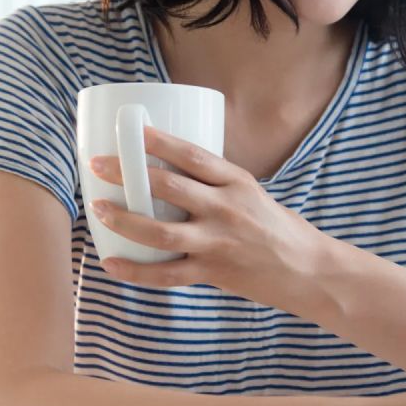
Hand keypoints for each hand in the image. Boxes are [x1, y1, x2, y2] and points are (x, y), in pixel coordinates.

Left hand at [87, 126, 325, 306]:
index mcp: (236, 182)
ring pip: (161, 232)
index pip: (192, 155)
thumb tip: (165, 169)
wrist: (308, 270)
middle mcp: (226, 209)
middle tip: (97, 165)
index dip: (159, 141)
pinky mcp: (214, 273)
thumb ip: (213, 183)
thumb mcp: (250, 192)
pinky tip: (111, 264)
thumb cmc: (276, 227)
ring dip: (124, 220)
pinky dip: (136, 271)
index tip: (131, 130)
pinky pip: (167, 275)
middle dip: (128, 173)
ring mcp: (218, 243)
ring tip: (98, 209)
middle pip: (169, 188)